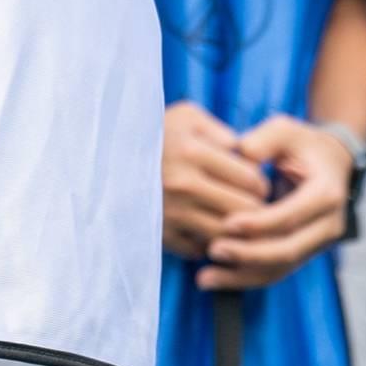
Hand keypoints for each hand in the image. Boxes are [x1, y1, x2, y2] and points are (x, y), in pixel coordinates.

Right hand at [161, 99, 268, 259]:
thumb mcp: (186, 116)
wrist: (103, 158)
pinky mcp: (159, 233)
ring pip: (227, 233)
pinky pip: (199, 249)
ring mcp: (169, 212)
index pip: (252, 179)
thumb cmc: (153, 133)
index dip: (261, 183)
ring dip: (236, 230)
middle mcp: (181, 184)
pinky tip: (205, 228)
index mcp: (191, 152)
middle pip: (245, 210)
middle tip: (250, 203)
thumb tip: (250, 156)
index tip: (256, 183)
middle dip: (256, 208)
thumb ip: (221, 131)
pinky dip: (207, 242)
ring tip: (233, 218)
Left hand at [198, 116, 359, 287]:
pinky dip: (245, 277)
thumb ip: (262, 140)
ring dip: (242, 275)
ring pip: (280, 269)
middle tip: (212, 250)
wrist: (330, 161)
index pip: (291, 216)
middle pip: (288, 250)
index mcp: (326, 193)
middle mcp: (328, 224)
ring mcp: (318, 243)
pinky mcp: (303, 252)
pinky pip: (275, 271)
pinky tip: (215, 277)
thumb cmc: (302, 143)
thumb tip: (239, 154)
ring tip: (205, 277)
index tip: (228, 222)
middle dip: (248, 254)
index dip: (260, 223)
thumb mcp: (284, 130)